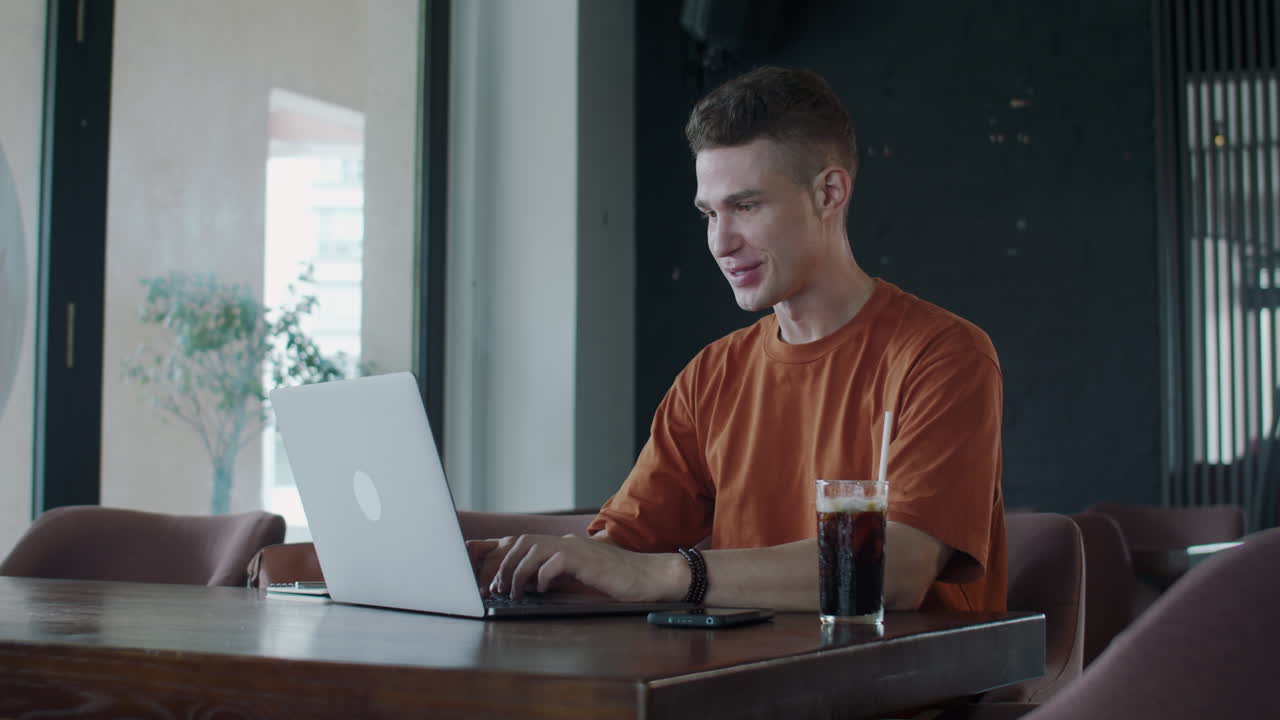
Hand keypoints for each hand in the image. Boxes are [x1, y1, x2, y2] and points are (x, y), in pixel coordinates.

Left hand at [467, 534, 685, 602]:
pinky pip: (555, 562)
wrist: (648, 577)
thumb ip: (555, 576)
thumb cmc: (615, 581)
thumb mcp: (579, 578)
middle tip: (496, 589)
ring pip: (532, 550)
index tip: (481, 573)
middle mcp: (565, 542)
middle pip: (521, 543)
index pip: (522, 543)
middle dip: (502, 566)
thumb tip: (526, 585)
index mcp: (562, 546)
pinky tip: (542, 589)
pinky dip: (543, 575)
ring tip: (513, 592)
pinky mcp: (586, 560)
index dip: (498, 554)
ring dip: (517, 572)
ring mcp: (576, 548)